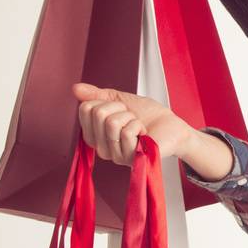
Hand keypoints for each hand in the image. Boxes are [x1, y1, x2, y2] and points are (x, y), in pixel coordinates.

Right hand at [72, 82, 194, 165]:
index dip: (107, 101)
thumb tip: (75, 88)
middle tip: (131, 117)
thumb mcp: (120, 99)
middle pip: (97, 114)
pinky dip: (139, 126)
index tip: (120, 109)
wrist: (172, 126)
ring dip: (130, 117)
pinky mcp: (129, 158)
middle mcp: (101, 147)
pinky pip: (126, 132)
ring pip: (111, 122)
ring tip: (138, 125)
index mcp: (96, 134)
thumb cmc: (149, 115)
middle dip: (119, 108)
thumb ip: (97, 95)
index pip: (85, 108)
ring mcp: (114, 155)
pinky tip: (144, 134)